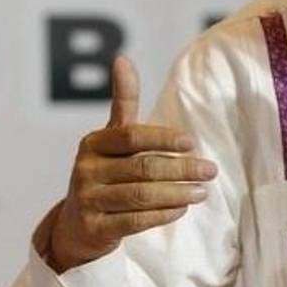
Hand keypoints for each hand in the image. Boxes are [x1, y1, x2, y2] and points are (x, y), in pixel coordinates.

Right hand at [47, 56, 217, 272]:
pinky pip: (135, 221)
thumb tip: (122, 58)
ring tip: (202, 191)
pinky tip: (182, 209)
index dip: (163, 138)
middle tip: (210, 170)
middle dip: (181, 168)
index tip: (192, 142)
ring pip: (141, 195)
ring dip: (177, 193)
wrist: (76, 226)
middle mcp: (86, 170)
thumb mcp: (111, 138)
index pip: (132, 137)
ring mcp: (88, 200)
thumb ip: (123, 102)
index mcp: (93, 143)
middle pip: (142, 167)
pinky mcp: (95, 228)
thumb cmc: (104, 174)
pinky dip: (163, 215)